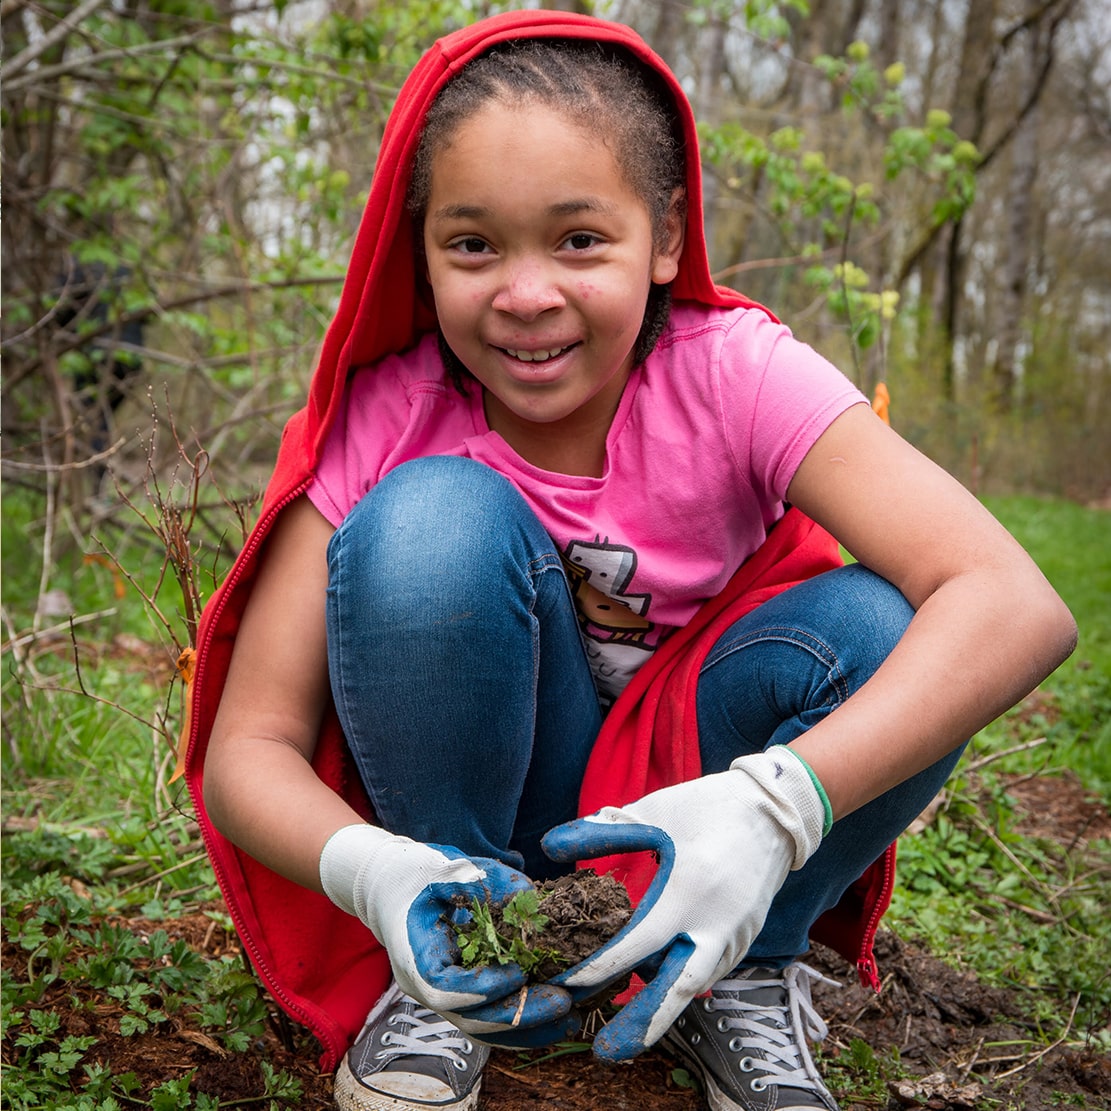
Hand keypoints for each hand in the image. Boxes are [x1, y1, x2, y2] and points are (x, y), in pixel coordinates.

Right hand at [320, 825, 574, 1040]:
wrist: (390, 885)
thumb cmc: (417, 873)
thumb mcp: (447, 866)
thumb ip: (485, 880)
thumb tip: (529, 897)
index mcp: (416, 956)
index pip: (446, 990)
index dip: (484, 987)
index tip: (520, 972)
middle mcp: (426, 987)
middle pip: (471, 1019)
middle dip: (520, 1014)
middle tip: (563, 1001)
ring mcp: (443, 996)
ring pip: (484, 1028)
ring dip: (527, 1028)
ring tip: (569, 1019)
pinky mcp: (461, 993)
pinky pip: (490, 1018)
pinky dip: (521, 1023)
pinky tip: (555, 1019)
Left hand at [541, 746, 828, 1059]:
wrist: (774, 811)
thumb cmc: (706, 806)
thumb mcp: (653, 811)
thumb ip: (603, 831)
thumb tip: (550, 846)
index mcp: (690, 889)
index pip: (639, 943)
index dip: (602, 967)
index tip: (570, 983)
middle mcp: (716, 921)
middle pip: (676, 989)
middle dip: (640, 1024)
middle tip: (605, 1052)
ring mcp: (736, 934)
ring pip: (692, 983)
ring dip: (659, 1006)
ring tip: (624, 1030)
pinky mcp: (745, 937)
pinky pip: (709, 969)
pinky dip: (682, 981)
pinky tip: (657, 988)